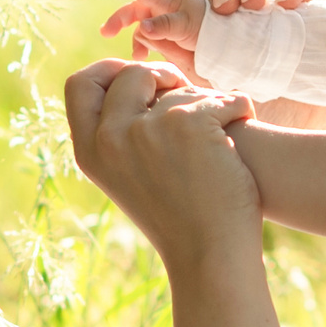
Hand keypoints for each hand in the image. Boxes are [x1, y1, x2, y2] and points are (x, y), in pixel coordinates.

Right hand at [63, 59, 258, 265]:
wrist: (211, 256)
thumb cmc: (179, 218)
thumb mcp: (128, 177)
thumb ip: (120, 134)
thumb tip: (132, 78)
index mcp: (89, 151)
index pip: (80, 85)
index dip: (110, 70)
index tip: (141, 75)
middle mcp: (110, 137)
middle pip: (131, 74)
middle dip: (163, 76)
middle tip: (187, 94)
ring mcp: (147, 128)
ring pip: (179, 86)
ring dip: (207, 101)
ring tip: (223, 131)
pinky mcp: (188, 124)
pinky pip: (220, 97)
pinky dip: (239, 110)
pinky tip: (245, 127)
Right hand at [100, 0, 207, 70]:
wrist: (231, 53)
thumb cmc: (212, 30)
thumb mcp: (187, 24)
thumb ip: (164, 25)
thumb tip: (141, 28)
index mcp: (170, 0)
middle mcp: (167, 9)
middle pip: (138, 9)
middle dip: (122, 18)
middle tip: (106, 32)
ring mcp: (169, 26)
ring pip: (144, 28)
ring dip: (136, 39)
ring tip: (137, 56)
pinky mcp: (172, 42)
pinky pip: (152, 42)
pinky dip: (145, 49)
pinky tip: (144, 59)